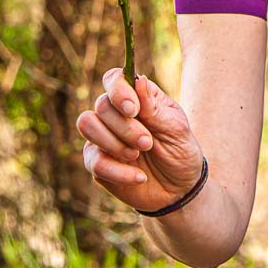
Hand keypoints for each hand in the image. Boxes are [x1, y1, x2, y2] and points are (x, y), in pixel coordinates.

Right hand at [76, 68, 203, 214]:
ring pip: (87, 124)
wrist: (179, 189)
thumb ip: (154, 107)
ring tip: (138, 155)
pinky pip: (94, 160)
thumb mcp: (176, 128)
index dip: (118, 91)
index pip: (114, 79)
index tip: (133, 110)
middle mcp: (116, 114)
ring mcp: (103, 137)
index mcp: (137, 98)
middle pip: (101, 105)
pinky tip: (139, 177)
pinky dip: (118, 170)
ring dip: (114, 143)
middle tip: (147, 143)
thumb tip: (139, 80)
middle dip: (125, 126)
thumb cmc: (180, 151)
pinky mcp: (97, 162)